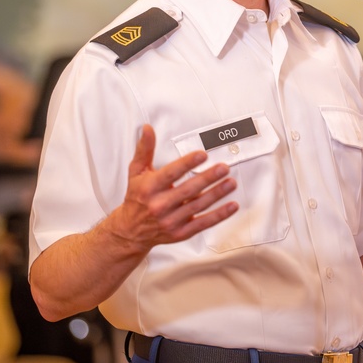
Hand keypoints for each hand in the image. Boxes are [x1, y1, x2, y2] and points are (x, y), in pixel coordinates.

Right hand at [105, 124, 238, 252]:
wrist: (130, 231)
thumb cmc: (137, 197)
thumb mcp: (136, 172)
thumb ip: (144, 150)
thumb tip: (147, 129)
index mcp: (149, 188)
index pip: (170, 174)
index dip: (187, 163)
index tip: (202, 155)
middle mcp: (160, 205)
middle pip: (188, 190)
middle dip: (207, 178)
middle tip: (223, 168)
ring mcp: (171, 221)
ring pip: (198, 206)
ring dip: (217, 194)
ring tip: (231, 182)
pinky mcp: (181, 233)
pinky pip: (203, 224)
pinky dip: (219, 215)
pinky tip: (232, 205)